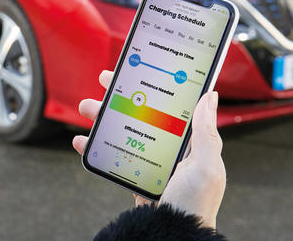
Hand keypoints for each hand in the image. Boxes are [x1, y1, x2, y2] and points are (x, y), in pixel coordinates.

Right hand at [72, 70, 225, 228]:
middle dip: (121, 95)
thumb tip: (210, 96)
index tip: (136, 68)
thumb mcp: (205, 166)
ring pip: (123, 129)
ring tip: (87, 108)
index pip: (170, 103)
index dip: (153, 83)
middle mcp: (169, 147)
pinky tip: (82, 141)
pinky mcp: (134, 176)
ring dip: (103, 116)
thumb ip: (205, 132)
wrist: (174, 237)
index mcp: (189, 141)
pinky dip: (94, 147)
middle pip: (141, 111)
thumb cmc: (196, 206)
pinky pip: (112, 156)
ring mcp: (150, 161)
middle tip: (105, 81)